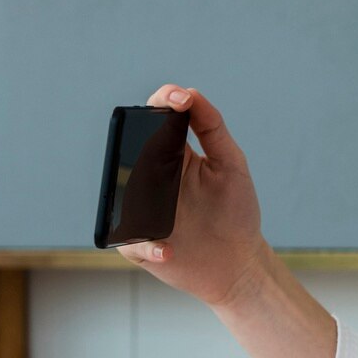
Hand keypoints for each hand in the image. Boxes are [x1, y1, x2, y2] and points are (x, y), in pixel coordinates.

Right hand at [117, 85, 272, 310]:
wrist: (238, 263)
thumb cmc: (235, 212)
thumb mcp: (231, 166)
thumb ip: (213, 129)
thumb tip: (191, 94)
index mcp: (169, 155)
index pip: (154, 120)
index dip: (162, 102)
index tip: (179, 100)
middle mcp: (148, 178)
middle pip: (128, 151)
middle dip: (136, 146)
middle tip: (157, 147)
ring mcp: (138, 210)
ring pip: (119, 195)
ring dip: (133, 198)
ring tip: (158, 205)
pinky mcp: (137, 244)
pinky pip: (130, 240)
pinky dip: (148, 245)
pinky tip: (168, 250)